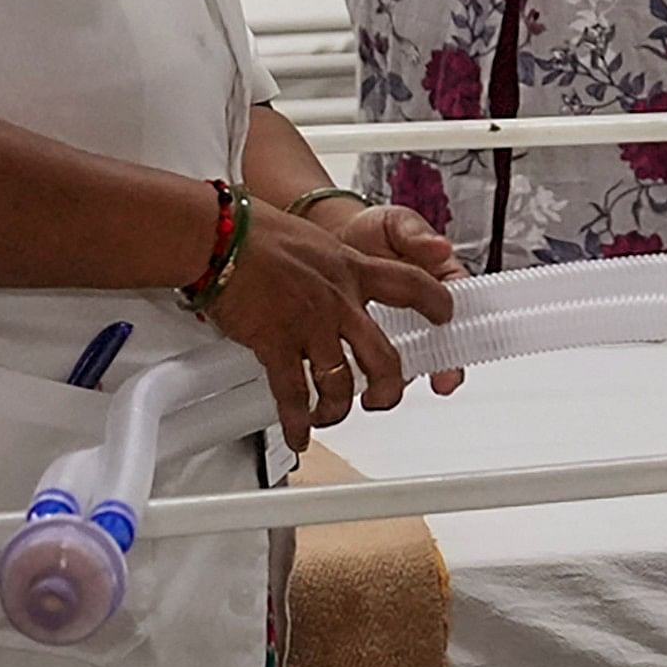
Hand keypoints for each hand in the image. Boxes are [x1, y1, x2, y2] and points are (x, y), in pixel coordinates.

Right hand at [198, 204, 456, 447]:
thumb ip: (333, 265)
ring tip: (330, 416)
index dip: (435, 301)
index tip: (445, 314)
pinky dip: (298, 423)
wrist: (221, 235)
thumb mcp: (314, 240)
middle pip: (384, 357)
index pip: (410, 283)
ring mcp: (310, 324)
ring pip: (342, 384)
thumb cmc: (256, 231)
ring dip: (338, 410)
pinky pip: (294, 395)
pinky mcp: (277, 343)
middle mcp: (339, 300)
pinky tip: (299, 435)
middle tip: (383, 398)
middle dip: (389, 389)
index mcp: (351, 269)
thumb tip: (334, 276)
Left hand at [320, 198, 466, 396]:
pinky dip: (377, 370)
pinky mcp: (375, 335)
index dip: (466, 330)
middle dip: (447, 363)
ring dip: (410, 372)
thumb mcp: (397, 224)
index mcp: (441, 278)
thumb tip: (440, 247)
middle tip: (444, 380)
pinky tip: (368, 377)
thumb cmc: (373, 229)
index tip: (464, 345)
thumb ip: (416, 237)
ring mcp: (402, 323)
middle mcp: (426, 306)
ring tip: (400, 384)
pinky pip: (381, 358)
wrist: (335, 237)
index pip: (462, 306)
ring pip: (414, 355)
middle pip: (445, 341)